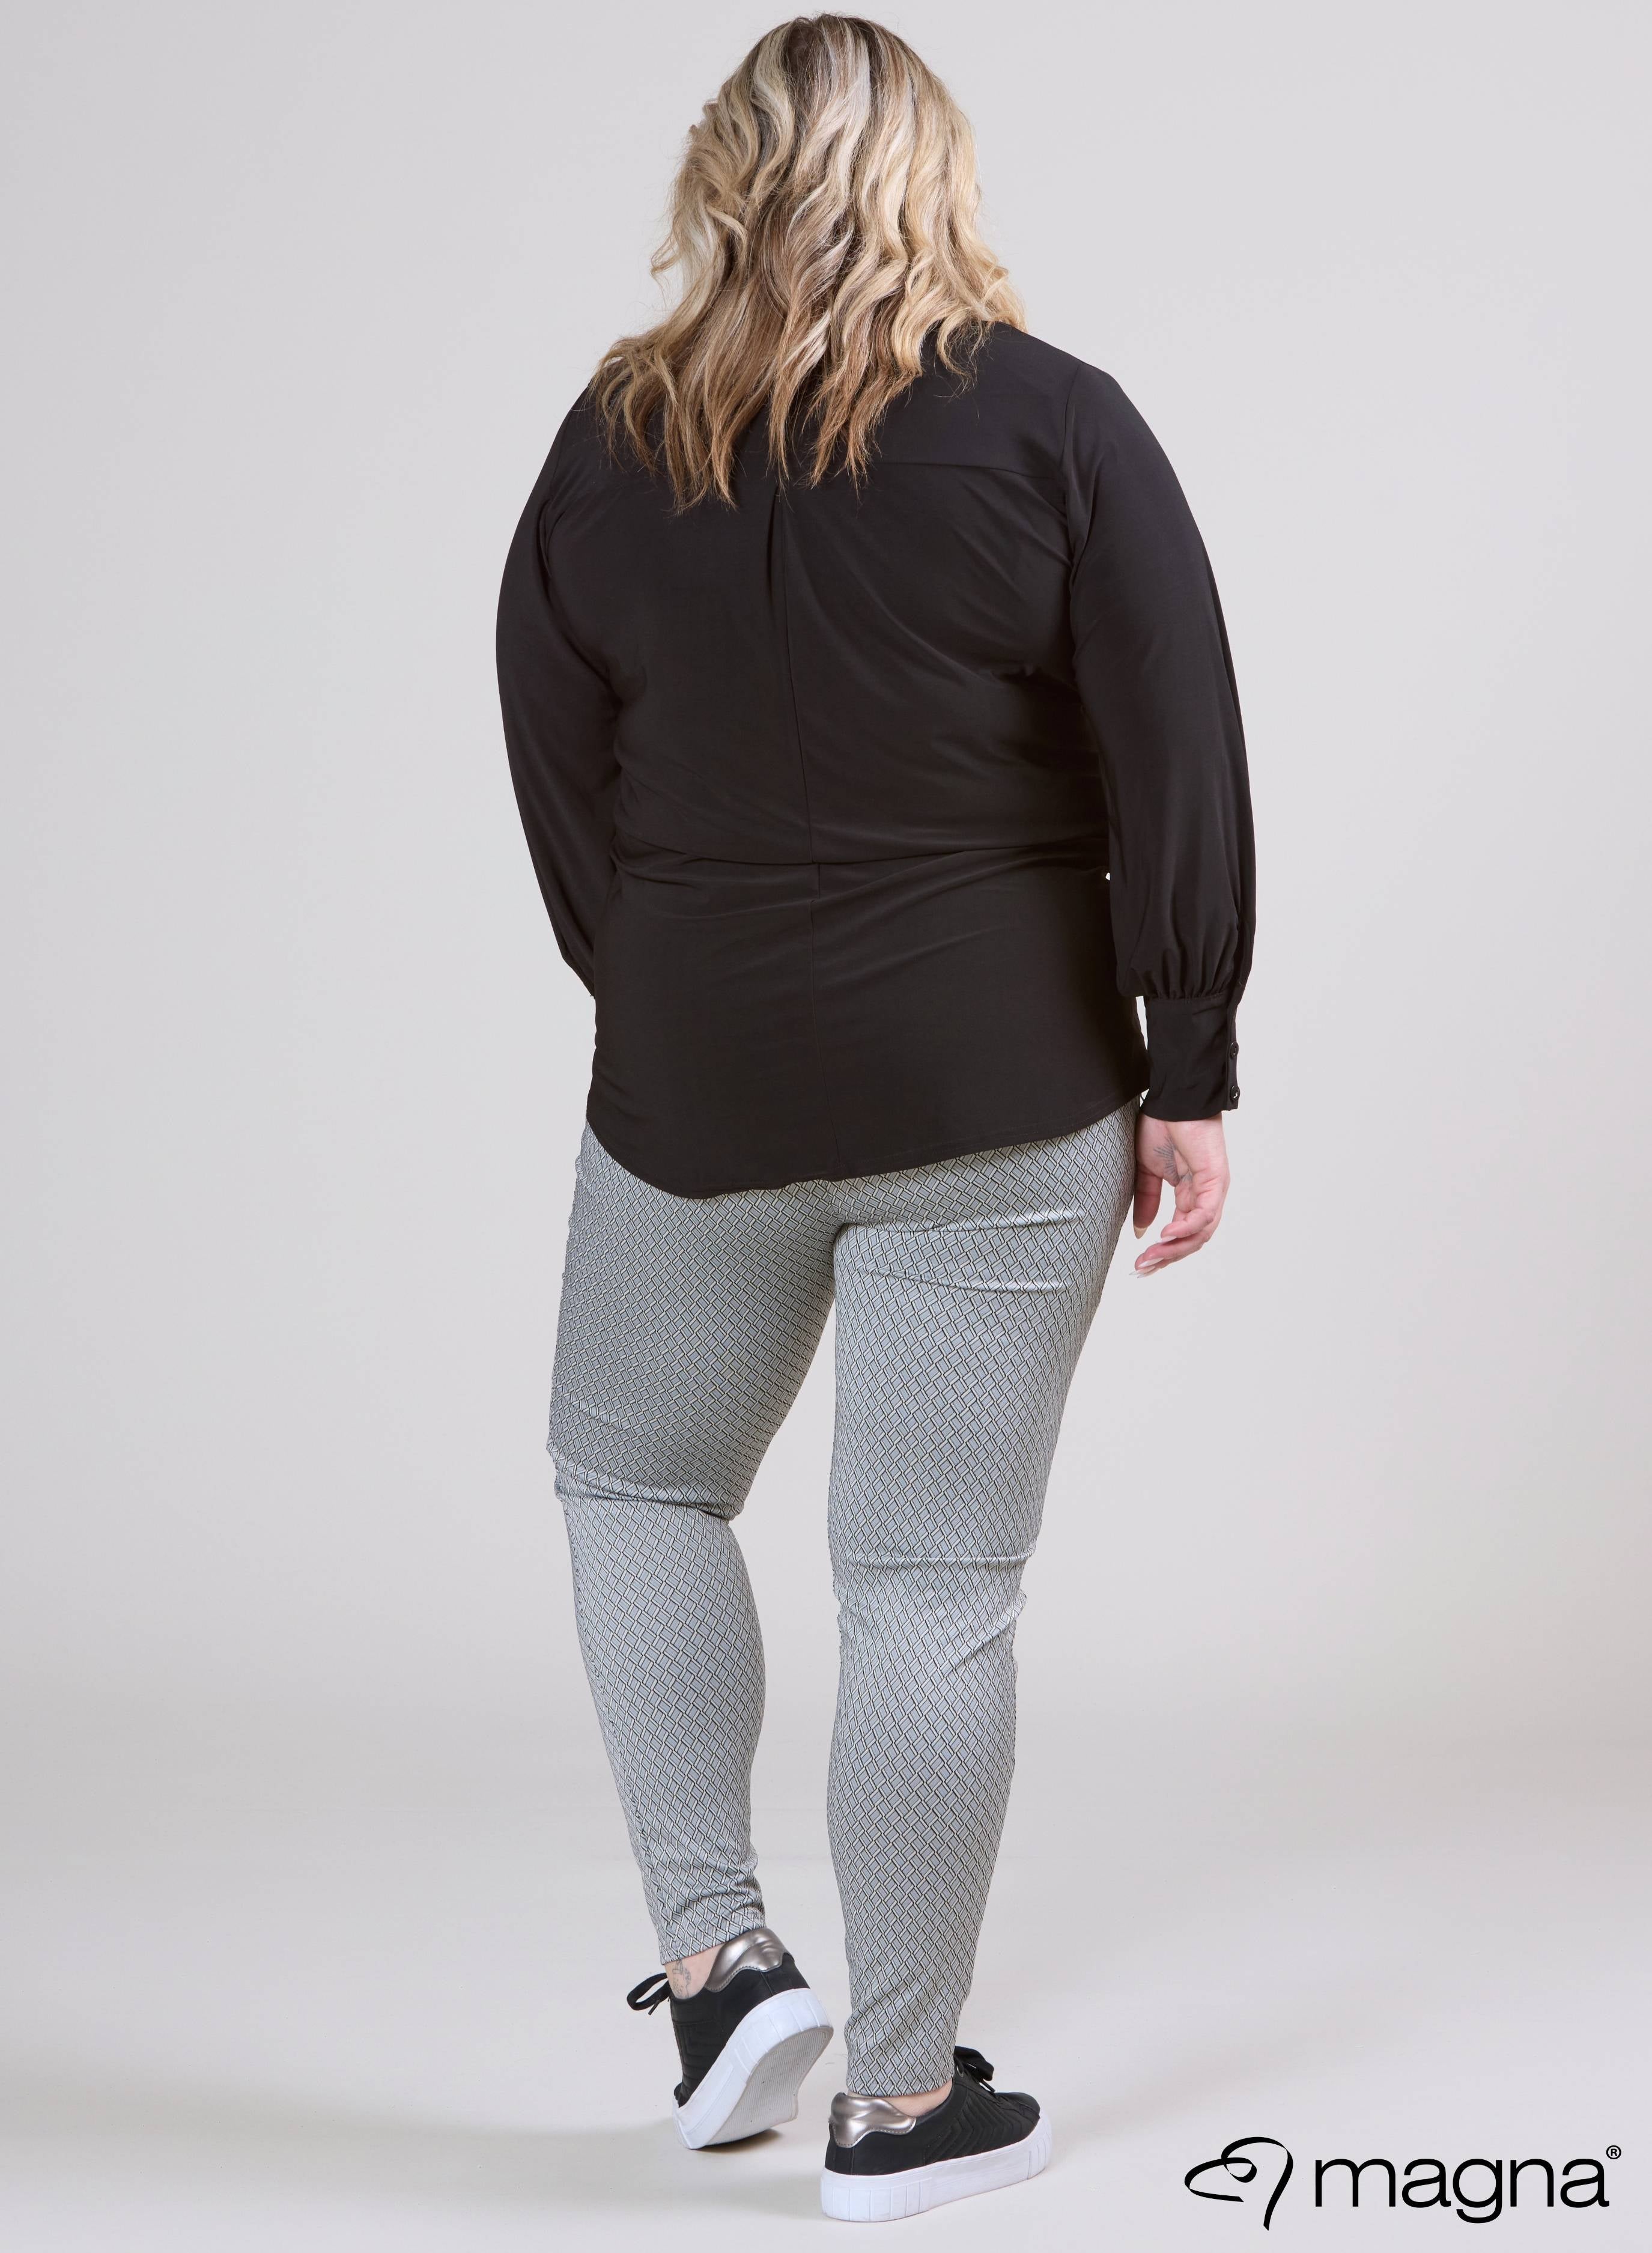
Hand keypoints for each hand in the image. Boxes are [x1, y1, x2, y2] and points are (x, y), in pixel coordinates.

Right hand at [1132, 1112, 1229, 1274]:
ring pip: (1200, 1233)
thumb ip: (1146, 1200)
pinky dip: (1186, 1228)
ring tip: (1151, 1256)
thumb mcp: (1146, 1171)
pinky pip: (1205, 1214)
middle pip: (1192, 1240)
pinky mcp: (1216, 1180)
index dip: (1161, 1252)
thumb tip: (1141, 1231)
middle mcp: (1205, 1196)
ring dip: (1175, 1249)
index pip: (1180, 1233)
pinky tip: (1166, 1235)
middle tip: (1142, 1268)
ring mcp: (1213, 1190)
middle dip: (1166, 1257)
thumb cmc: (1162, 1126)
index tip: (1139, 1266)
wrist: (1172, 1098)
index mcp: (1190, 1194)